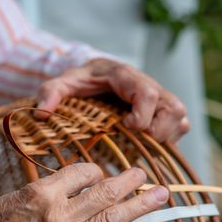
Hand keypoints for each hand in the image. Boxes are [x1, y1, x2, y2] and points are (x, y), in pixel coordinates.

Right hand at [0, 164, 168, 221]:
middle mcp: (59, 216)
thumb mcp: (11, 198)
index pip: (82, 172)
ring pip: (113, 220)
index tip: (97, 173)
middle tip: (143, 175)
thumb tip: (70, 189)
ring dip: (140, 207)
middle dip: (129, 181)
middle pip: (105, 192)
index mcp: (42, 193)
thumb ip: (45, 194)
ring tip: (160, 196)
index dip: (94, 170)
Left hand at [36, 58, 189, 141]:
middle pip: (173, 106)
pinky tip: (146, 146)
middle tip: (138, 140)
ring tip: (142, 145)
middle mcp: (146, 86)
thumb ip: (50, 93)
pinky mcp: (159, 111)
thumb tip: (41, 113)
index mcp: (124, 76)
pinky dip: (168, 139)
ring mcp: (156, 99)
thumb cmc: (79, 80)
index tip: (126, 126)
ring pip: (179, 116)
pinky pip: (178, 125)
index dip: (143, 113)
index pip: (147, 92)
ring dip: (167, 135)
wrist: (92, 75)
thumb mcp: (60, 83)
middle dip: (161, 129)